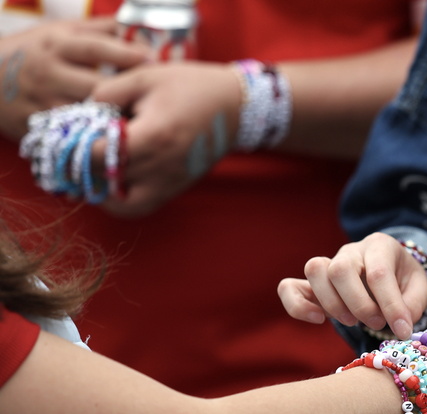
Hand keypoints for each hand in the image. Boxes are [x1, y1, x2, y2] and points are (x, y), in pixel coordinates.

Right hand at [0, 17, 147, 139]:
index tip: (152, 59)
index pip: (95, 48)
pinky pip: (73, 136)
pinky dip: (95, 138)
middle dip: (126, 93)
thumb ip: (99, 30)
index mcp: (56, 45)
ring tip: (142, 121)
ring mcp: (42, 101)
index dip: (125, 54)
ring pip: (86, 115)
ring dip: (114, 119)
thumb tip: (138, 26)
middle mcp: (48, 72)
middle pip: (96, 86)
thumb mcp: (59, 32)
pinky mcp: (38, 127)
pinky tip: (116, 139)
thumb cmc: (32, 52)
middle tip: (154, 98)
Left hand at [89, 60, 242, 215]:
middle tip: (78, 149)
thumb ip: (107, 92)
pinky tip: (117, 180)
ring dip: (102, 191)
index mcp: (152, 136)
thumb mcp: (145, 76)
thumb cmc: (191, 86)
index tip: (73, 134)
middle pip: (105, 179)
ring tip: (96, 172)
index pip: (99, 155)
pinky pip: (142, 207)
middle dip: (85, 166)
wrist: (236, 107)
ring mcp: (171, 181)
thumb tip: (84, 112)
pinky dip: (123, 201)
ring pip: (122, 204)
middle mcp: (161, 166)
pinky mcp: (177, 188)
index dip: (78, 146)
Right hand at [278, 232, 426, 338]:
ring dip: (333, 304)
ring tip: (353, 321)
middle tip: (376, 323)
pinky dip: (298, 306)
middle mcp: (351, 250)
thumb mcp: (419, 288)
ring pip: (315, 271)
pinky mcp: (311, 283)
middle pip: (340, 269)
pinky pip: (289, 287)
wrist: (390, 271)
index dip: (391, 306)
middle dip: (359, 304)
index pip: (378, 273)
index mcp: (380, 246)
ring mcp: (329, 263)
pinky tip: (318, 319)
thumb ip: (413, 304)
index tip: (402, 331)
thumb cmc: (404, 280)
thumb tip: (400, 324)